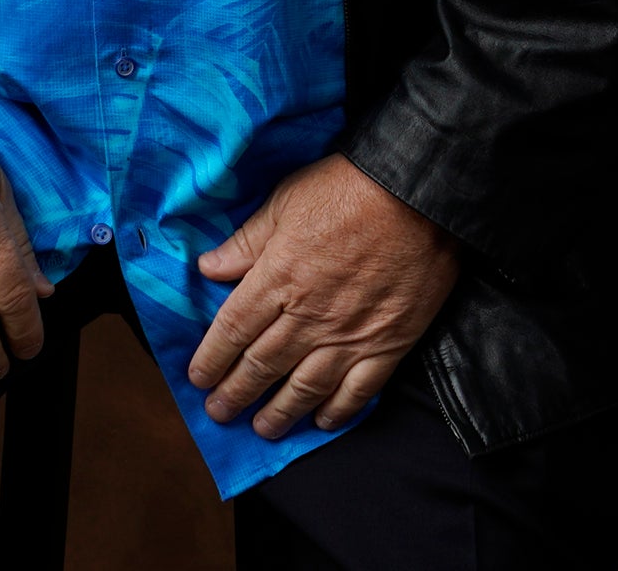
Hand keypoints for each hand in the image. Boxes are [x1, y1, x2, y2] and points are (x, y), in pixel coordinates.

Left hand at [186, 154, 459, 438]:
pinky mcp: (388, 343)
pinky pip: (358, 389)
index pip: (233, 330)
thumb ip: (247, 241)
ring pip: (305, 387)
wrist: (419, 194)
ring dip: (279, 412)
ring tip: (263, 429)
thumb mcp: (286, 200)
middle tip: (220, 412)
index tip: (198, 378)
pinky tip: (322, 421)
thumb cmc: (349, 187)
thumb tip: (209, 267)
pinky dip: (338, 411)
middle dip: (236, 393)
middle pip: (262, 365)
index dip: (211, 358)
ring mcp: (349, 335)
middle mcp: (308, 316)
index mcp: (278, 278)